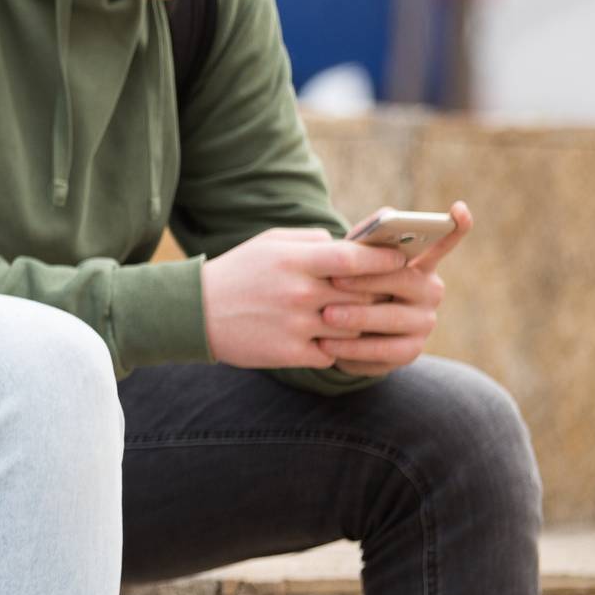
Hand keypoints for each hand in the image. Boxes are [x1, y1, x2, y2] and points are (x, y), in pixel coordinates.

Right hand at [201, 227, 403, 371]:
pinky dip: (334, 348)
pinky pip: (333, 354)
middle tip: (389, 292)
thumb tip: (352, 245)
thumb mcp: (269, 243)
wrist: (194, 313)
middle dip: (378, 294)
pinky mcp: (291, 353)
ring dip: (360, 324)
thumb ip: (313, 241)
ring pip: (354, 328)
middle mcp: (299, 293)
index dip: (384, 259)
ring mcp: (296, 326)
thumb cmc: (237, 272)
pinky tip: (326, 339)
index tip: (400, 259)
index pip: (355, 259)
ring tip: (358, 318)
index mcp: (295, 262)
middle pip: (363, 296)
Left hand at [317, 201, 471, 376]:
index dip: (455, 227)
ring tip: (326, 315)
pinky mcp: (410, 351)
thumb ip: (362, 244)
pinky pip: (384, 351)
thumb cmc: (345, 287)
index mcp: (418, 263)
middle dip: (368, 280)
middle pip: (405, 280)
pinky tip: (327, 343)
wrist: (338, 334)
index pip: (444, 242)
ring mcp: (424, 323)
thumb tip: (385, 214)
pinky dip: (353, 348)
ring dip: (358, 317)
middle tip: (334, 281)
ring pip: (394, 318)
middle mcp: (430, 291)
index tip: (458, 208)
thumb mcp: (347, 265)